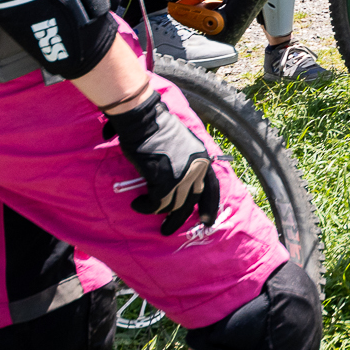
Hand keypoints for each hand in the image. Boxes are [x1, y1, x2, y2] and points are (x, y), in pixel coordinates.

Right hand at [103, 91, 220, 235]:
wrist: (145, 120)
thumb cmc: (160, 129)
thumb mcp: (185, 144)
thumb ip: (189, 162)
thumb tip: (184, 181)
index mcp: (204, 160)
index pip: (212, 189)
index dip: (209, 208)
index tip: (207, 223)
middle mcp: (197, 170)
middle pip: (191, 202)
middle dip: (179, 218)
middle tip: (168, 230)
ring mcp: (182, 177)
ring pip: (172, 206)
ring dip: (157, 212)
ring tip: (145, 208)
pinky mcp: (164, 182)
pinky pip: (155, 204)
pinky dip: (145, 207)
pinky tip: (138, 204)